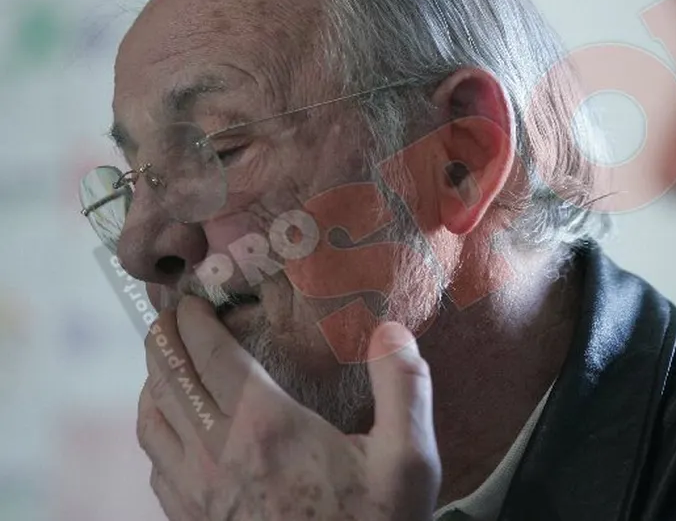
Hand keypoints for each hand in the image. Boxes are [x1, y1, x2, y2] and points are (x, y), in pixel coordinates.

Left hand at [137, 296, 439, 519]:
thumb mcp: (408, 461)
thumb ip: (403, 386)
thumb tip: (391, 331)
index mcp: (265, 426)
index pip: (210, 356)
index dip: (194, 320)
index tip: (190, 298)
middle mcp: (217, 455)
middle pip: (169, 381)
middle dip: (164, 340)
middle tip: (169, 316)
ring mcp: (197, 494)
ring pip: (151, 423)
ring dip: (152, 384)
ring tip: (164, 365)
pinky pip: (156, 465)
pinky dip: (155, 431)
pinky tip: (172, 431)